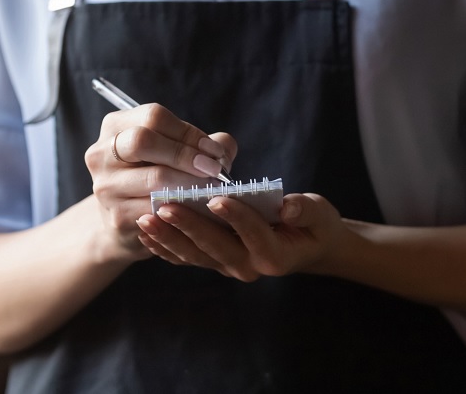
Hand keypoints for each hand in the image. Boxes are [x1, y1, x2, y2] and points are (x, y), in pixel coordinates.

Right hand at [84, 103, 237, 262]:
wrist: (127, 221)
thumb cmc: (157, 176)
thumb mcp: (175, 151)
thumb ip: (204, 143)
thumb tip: (223, 149)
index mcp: (116, 126)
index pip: (154, 117)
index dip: (189, 133)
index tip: (214, 151)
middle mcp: (102, 152)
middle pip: (143, 140)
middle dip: (186, 154)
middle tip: (214, 168)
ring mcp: (105, 186)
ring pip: (154, 177)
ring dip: (191, 182)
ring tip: (212, 188)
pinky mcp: (116, 216)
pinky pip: (157, 208)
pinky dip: (183, 207)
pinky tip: (198, 207)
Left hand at [136, 193, 348, 281]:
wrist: (305, 247)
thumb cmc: (314, 225)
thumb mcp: (320, 215)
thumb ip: (306, 210)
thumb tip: (288, 205)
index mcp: (275, 255)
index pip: (253, 234)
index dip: (236, 217)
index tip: (215, 198)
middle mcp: (249, 266)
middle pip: (215, 247)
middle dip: (188, 226)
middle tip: (165, 206)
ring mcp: (229, 267)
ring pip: (195, 255)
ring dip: (169, 237)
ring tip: (147, 218)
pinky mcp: (215, 263)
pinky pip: (186, 258)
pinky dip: (164, 247)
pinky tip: (145, 232)